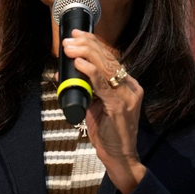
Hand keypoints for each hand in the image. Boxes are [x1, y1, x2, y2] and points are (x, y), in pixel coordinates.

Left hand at [62, 29, 146, 193]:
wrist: (120, 158)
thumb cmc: (108, 134)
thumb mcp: (95, 107)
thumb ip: (85, 90)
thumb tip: (64, 75)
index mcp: (127, 85)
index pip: (110, 58)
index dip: (93, 44)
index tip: (77, 35)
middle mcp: (130, 87)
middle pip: (108, 58)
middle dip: (87, 45)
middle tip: (70, 38)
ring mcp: (127, 96)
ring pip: (106, 67)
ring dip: (85, 54)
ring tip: (69, 47)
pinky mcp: (120, 106)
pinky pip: (103, 84)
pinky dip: (90, 71)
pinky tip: (79, 63)